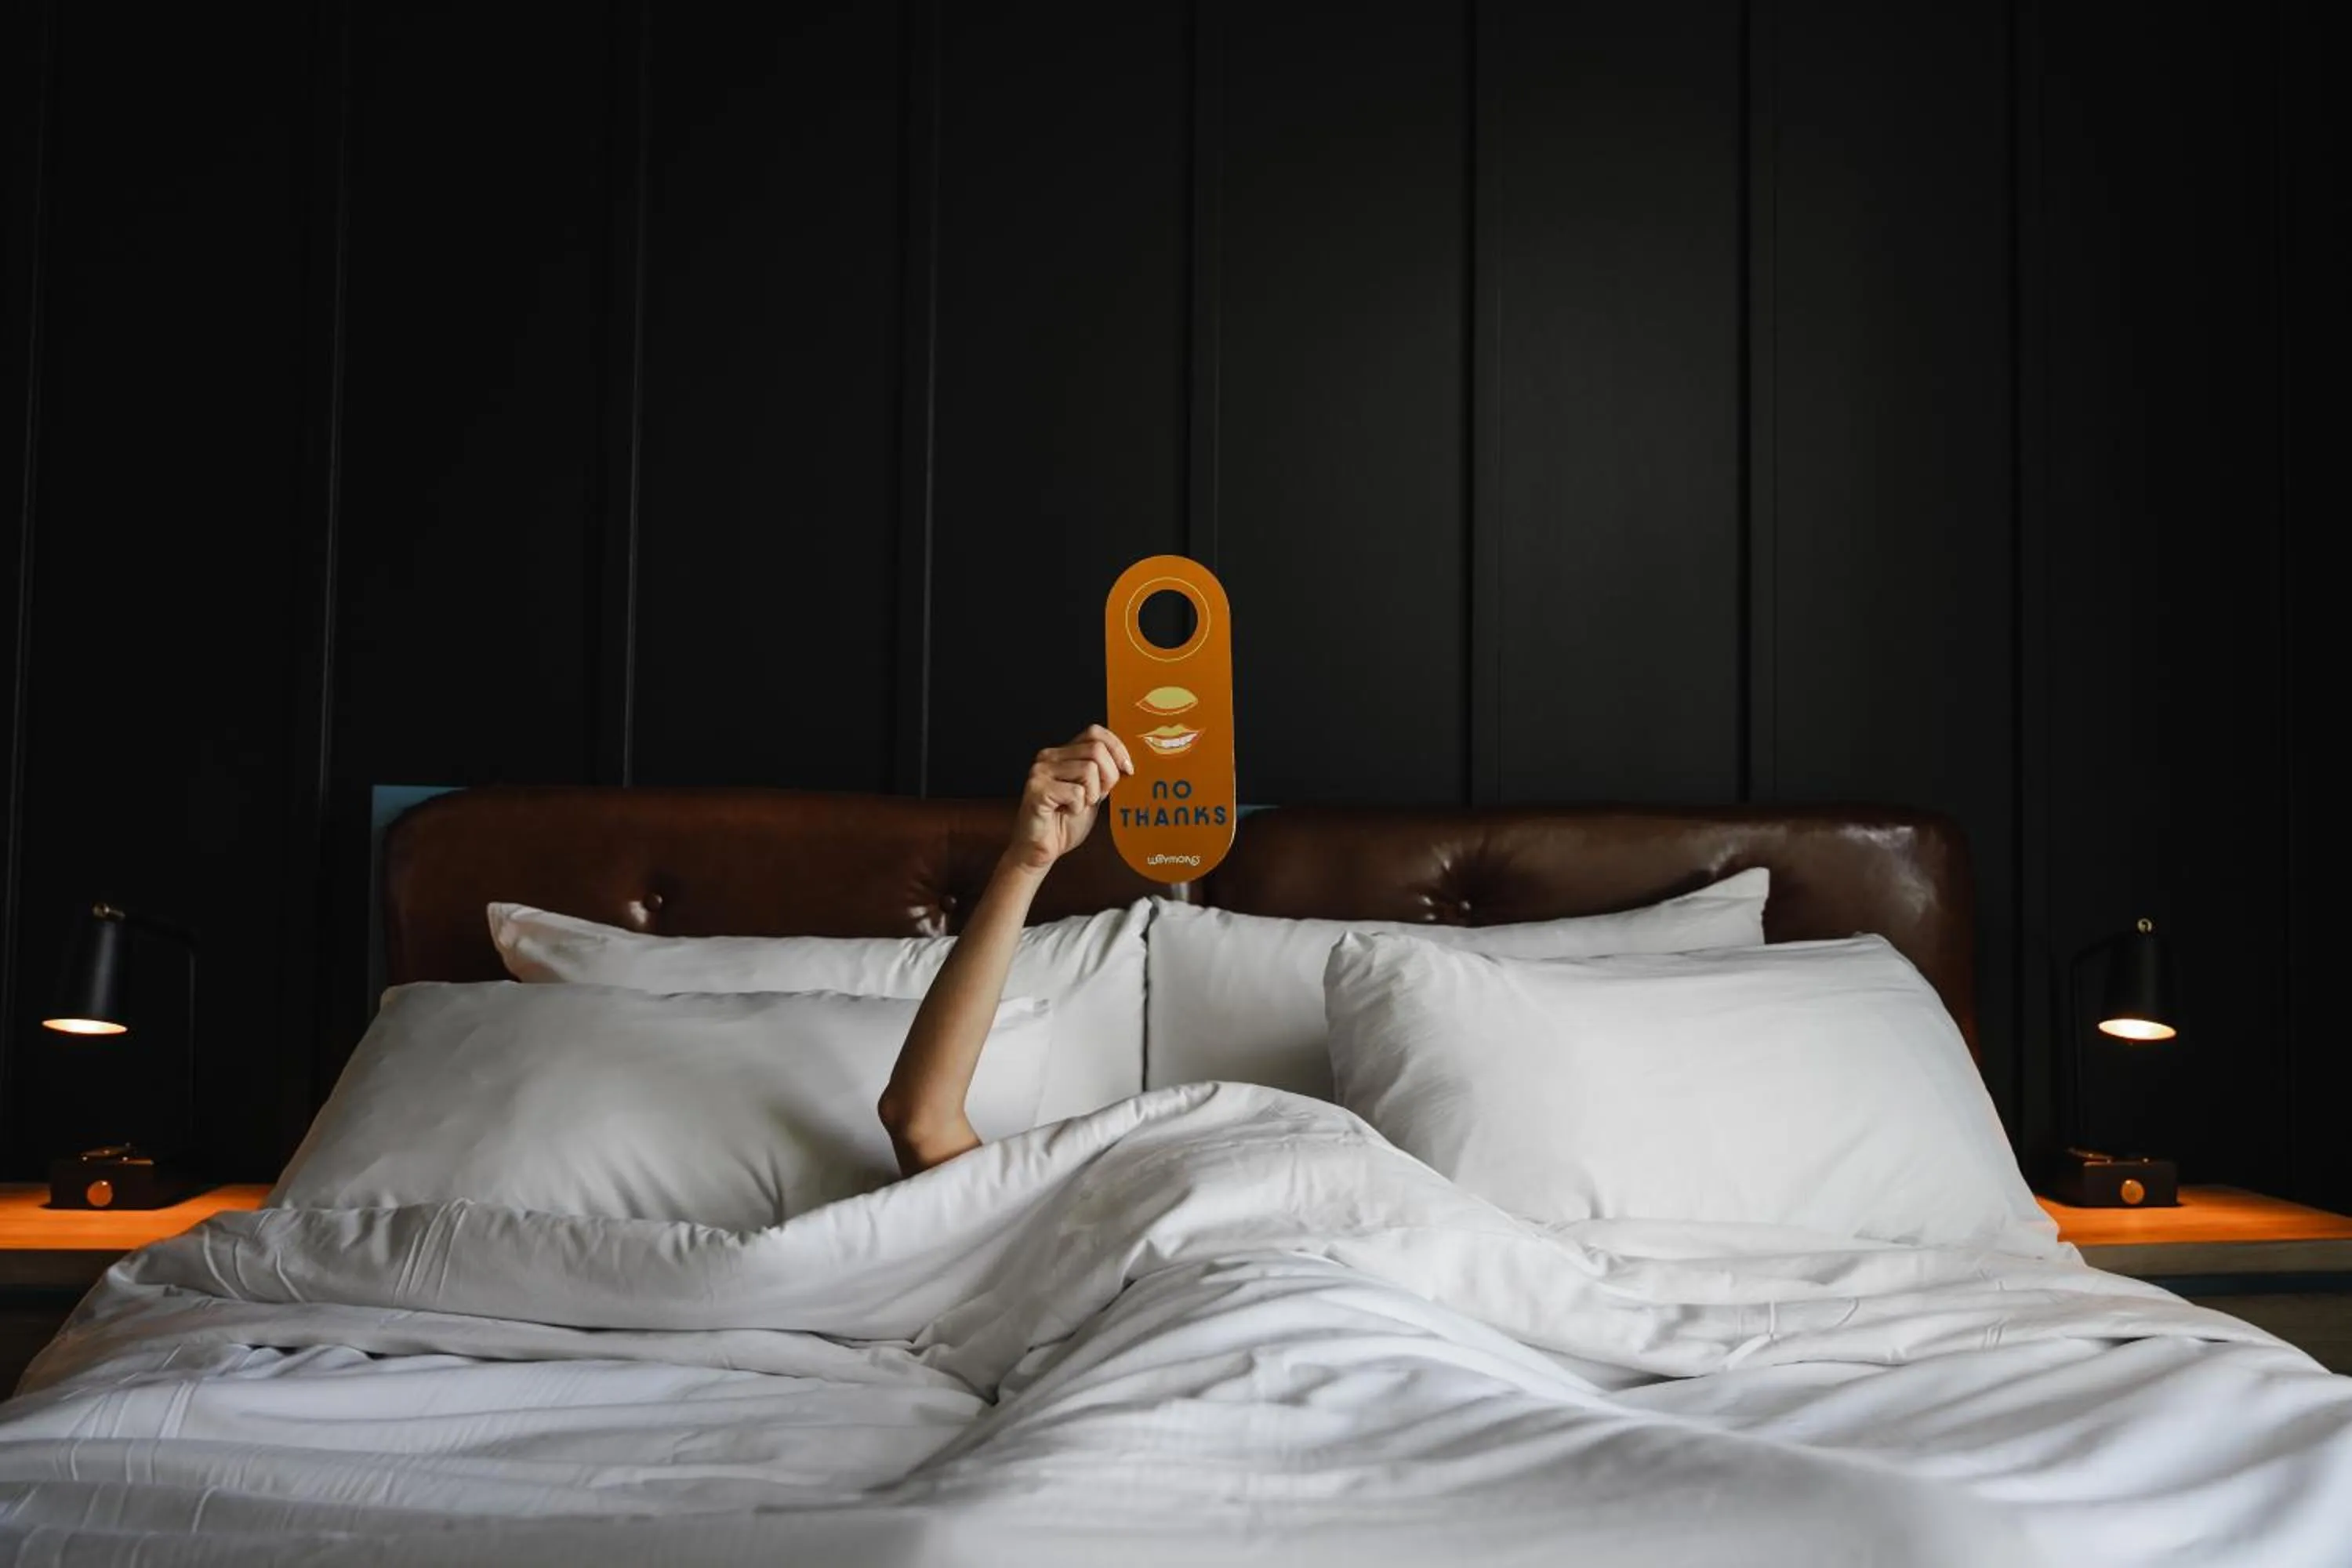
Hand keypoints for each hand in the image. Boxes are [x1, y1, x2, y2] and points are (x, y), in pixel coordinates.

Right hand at [1009, 725, 1133, 872]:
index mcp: (1063, 753)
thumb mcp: (1094, 793)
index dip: (1117, 748)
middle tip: (1095, 798)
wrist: (1040, 850)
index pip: (1095, 732)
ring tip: (1076, 806)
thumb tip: (1128, 762)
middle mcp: (1048, 756)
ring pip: (1089, 769)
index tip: (1127, 770)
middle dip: (1108, 777)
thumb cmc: (1065, 823)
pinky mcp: (1037, 789)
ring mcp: (1040, 771)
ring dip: (1091, 795)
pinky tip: (1065, 812)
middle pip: (1096, 750)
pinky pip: (1076, 792)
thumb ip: (1105, 774)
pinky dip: (1077, 808)